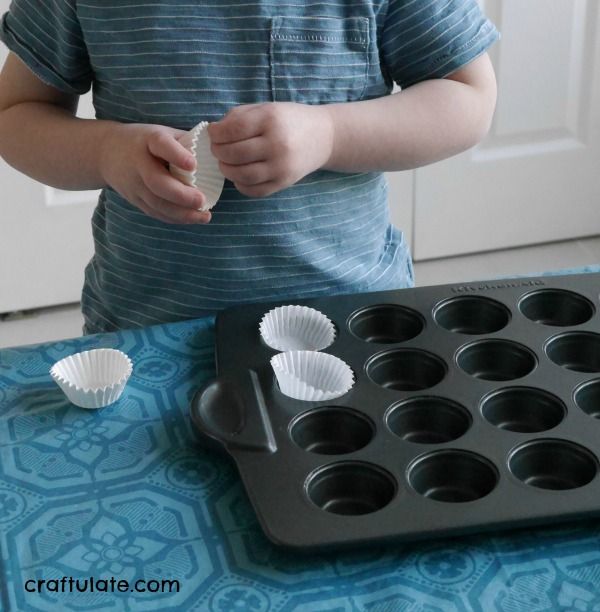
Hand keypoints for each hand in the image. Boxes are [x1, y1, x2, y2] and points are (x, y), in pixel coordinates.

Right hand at [99, 123, 210, 223]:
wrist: (106, 152)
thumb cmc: (145, 141)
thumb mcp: (162, 133)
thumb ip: (185, 142)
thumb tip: (217, 153)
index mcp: (148, 140)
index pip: (161, 145)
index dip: (176, 155)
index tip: (193, 164)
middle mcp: (138, 163)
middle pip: (157, 182)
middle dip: (181, 195)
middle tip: (202, 201)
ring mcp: (134, 184)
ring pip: (156, 203)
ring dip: (182, 213)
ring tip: (204, 216)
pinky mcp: (134, 199)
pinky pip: (155, 212)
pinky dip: (175, 218)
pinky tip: (193, 219)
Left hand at [207, 102, 333, 197]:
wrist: (323, 137)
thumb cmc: (288, 120)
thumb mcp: (266, 109)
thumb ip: (239, 117)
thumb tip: (214, 133)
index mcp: (271, 120)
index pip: (233, 129)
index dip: (217, 133)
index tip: (213, 133)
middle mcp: (277, 144)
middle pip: (234, 154)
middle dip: (218, 151)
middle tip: (217, 148)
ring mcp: (281, 167)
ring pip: (242, 175)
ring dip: (226, 170)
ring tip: (225, 162)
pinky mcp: (284, 183)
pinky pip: (254, 190)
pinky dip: (240, 184)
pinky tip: (239, 175)